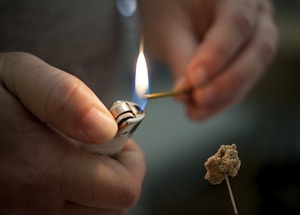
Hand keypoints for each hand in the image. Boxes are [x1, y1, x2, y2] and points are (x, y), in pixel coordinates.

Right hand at [0, 52, 145, 214]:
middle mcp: (34, 208)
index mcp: (42, 169)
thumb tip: (105, 127)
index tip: (117, 140)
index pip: (123, 189)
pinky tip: (55, 181)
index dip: (130, 161)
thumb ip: (64, 97)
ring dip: (94, 192)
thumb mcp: (18, 76)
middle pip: (112, 210)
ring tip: (74, 163)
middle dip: (115, 176)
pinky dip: (72, 203)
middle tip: (96, 151)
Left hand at [140, 0, 277, 119]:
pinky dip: (224, 97)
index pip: (236, 24)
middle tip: (198, 100)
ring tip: (196, 110)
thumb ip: (180, 59)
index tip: (196, 80)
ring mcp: (259, 35)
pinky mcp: (250, 57)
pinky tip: (203, 108)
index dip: (218, 55)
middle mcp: (257, 13)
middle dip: (226, 82)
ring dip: (225, 96)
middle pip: (257, 50)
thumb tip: (186, 94)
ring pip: (254, 70)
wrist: (176, 7)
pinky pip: (245, 80)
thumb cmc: (170, 8)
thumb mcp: (168, 29)